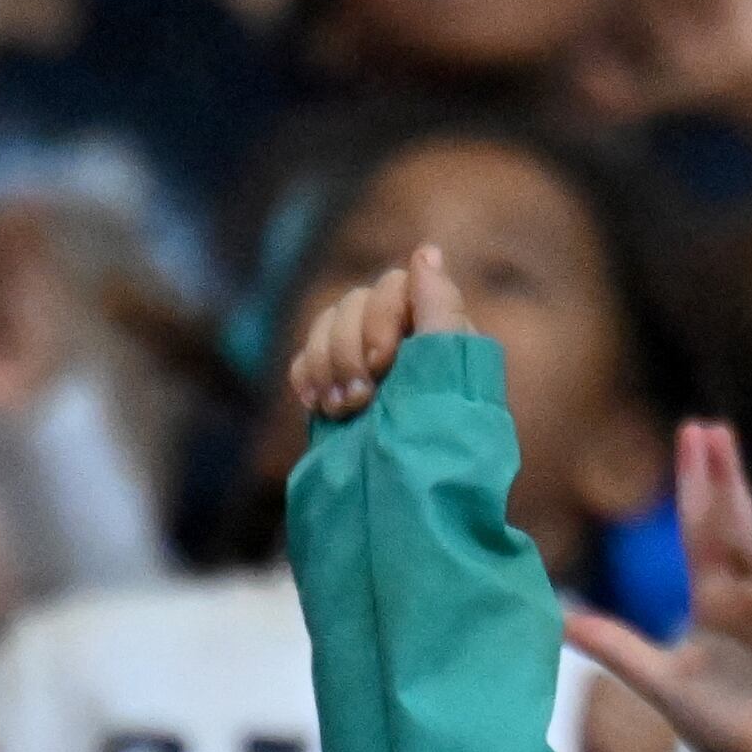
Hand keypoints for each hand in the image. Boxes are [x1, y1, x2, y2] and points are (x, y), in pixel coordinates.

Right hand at [291, 244, 469, 420]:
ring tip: (339, 409)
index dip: (378, 319)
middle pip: (352, 304)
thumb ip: (439, 308)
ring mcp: (365, 363)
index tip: (381, 364)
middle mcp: (401, 338)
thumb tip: (427, 251)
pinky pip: (305, 358)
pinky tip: (318, 406)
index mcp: (434, 329)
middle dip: (347, 352)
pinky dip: (307, 377)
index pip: (392, 287)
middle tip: (359, 399)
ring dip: (325, 366)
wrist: (410, 500)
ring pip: (325, 326)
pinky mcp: (336, 388)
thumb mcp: (445, 370)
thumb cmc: (437, 434)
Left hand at [563, 423, 751, 751]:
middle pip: (741, 524)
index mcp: (714, 600)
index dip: (693, 484)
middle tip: (720, 429)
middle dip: (729, 477)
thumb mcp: (665, 686)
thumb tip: (562, 624)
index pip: (700, 529)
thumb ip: (619, 650)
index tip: (691, 433)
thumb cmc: (717, 729)